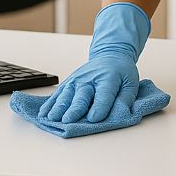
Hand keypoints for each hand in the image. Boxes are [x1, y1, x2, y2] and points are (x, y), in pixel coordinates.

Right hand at [38, 2, 150, 123]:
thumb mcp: (131, 83)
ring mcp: (76, 80)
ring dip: (58, 107)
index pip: (103, 94)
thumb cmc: (120, 72)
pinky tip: (44, 113)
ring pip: (66, 95)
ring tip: (52, 119)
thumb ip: (126, 100)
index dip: (99, 107)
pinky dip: (50, 104)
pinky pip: (57, 94)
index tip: (93, 118)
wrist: (110, 55)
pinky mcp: (68, 82)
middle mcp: (90, 79)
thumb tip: (119, 115)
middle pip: (81, 96)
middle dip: (74, 109)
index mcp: (108, 78)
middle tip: (67, 120)